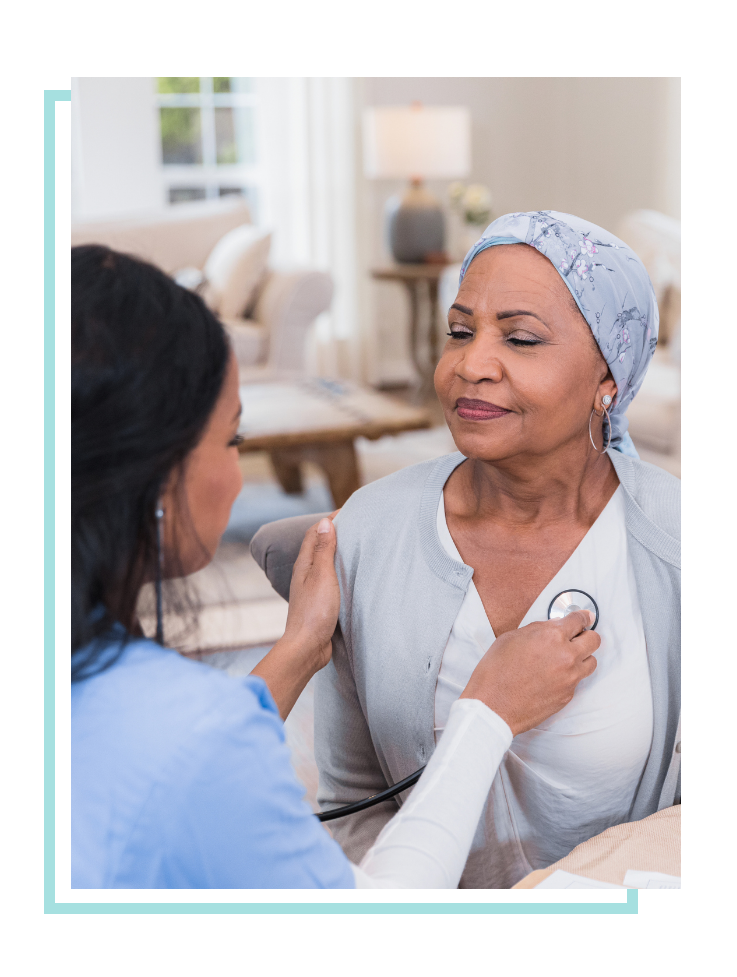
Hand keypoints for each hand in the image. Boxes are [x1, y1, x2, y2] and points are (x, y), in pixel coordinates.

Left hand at [251, 515, 338, 718]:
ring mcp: (312, 589)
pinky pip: (332, 579)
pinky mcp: (320, 602)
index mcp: (304, 565)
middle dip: (334, 533)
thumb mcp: (322, 577)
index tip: (348, 510)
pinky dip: (341, 571)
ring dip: (338, 552)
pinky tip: (353, 575)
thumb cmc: (314, 612)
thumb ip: (323, 550)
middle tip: (356, 525)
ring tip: (357, 546)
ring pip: (325, 563)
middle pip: (319, 546)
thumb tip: (325, 522)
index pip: (314, 533)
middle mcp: (306, 574)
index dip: (329, 520)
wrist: (307, 648)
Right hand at [460, 610, 599, 735]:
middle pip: (594, 640)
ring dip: (582, 657)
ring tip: (566, 658)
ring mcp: (570, 677)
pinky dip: (569, 676)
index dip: (582, 616)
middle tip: (577, 637)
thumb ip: (537, 629)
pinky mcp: (568, 695)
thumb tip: (553, 627)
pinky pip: (577, 681)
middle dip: (586, 635)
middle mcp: (566, 656)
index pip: (579, 620)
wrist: (493, 706)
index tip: (584, 617)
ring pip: (591, 662)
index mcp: (552, 636)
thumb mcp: (511, 638)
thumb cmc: (495, 671)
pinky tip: (552, 677)